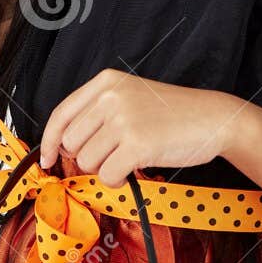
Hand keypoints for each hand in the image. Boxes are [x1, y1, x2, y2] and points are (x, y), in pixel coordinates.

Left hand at [37, 68, 245, 188]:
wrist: (214, 118)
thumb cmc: (173, 113)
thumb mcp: (131, 96)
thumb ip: (98, 112)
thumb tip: (61, 146)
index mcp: (106, 81)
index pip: (61, 114)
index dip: (49, 141)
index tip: (48, 160)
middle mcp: (111, 96)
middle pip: (71, 143)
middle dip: (88, 157)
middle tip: (114, 155)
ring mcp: (124, 119)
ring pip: (87, 162)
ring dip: (105, 169)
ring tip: (128, 159)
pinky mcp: (137, 144)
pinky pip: (107, 176)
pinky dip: (117, 181)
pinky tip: (134, 170)